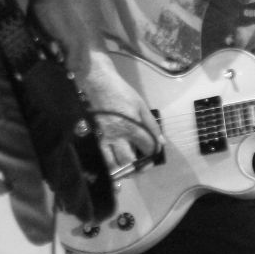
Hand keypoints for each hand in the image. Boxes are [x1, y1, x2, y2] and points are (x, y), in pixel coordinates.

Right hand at [79, 54, 160, 174]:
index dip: (153, 153)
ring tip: (127, 168)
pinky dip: (107, 165)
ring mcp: (103, 139)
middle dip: (138, 167)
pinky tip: (113, 164)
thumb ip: (151, 125)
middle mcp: (117, 136)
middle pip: (129, 162)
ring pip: (112, 165)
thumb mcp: (141, 105)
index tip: (152, 152)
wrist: (97, 83)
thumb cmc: (121, 92)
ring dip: (121, 170)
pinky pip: (100, 158)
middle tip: (141, 165)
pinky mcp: (93, 138)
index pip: (147, 148)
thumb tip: (161, 142)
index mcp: (131, 127)